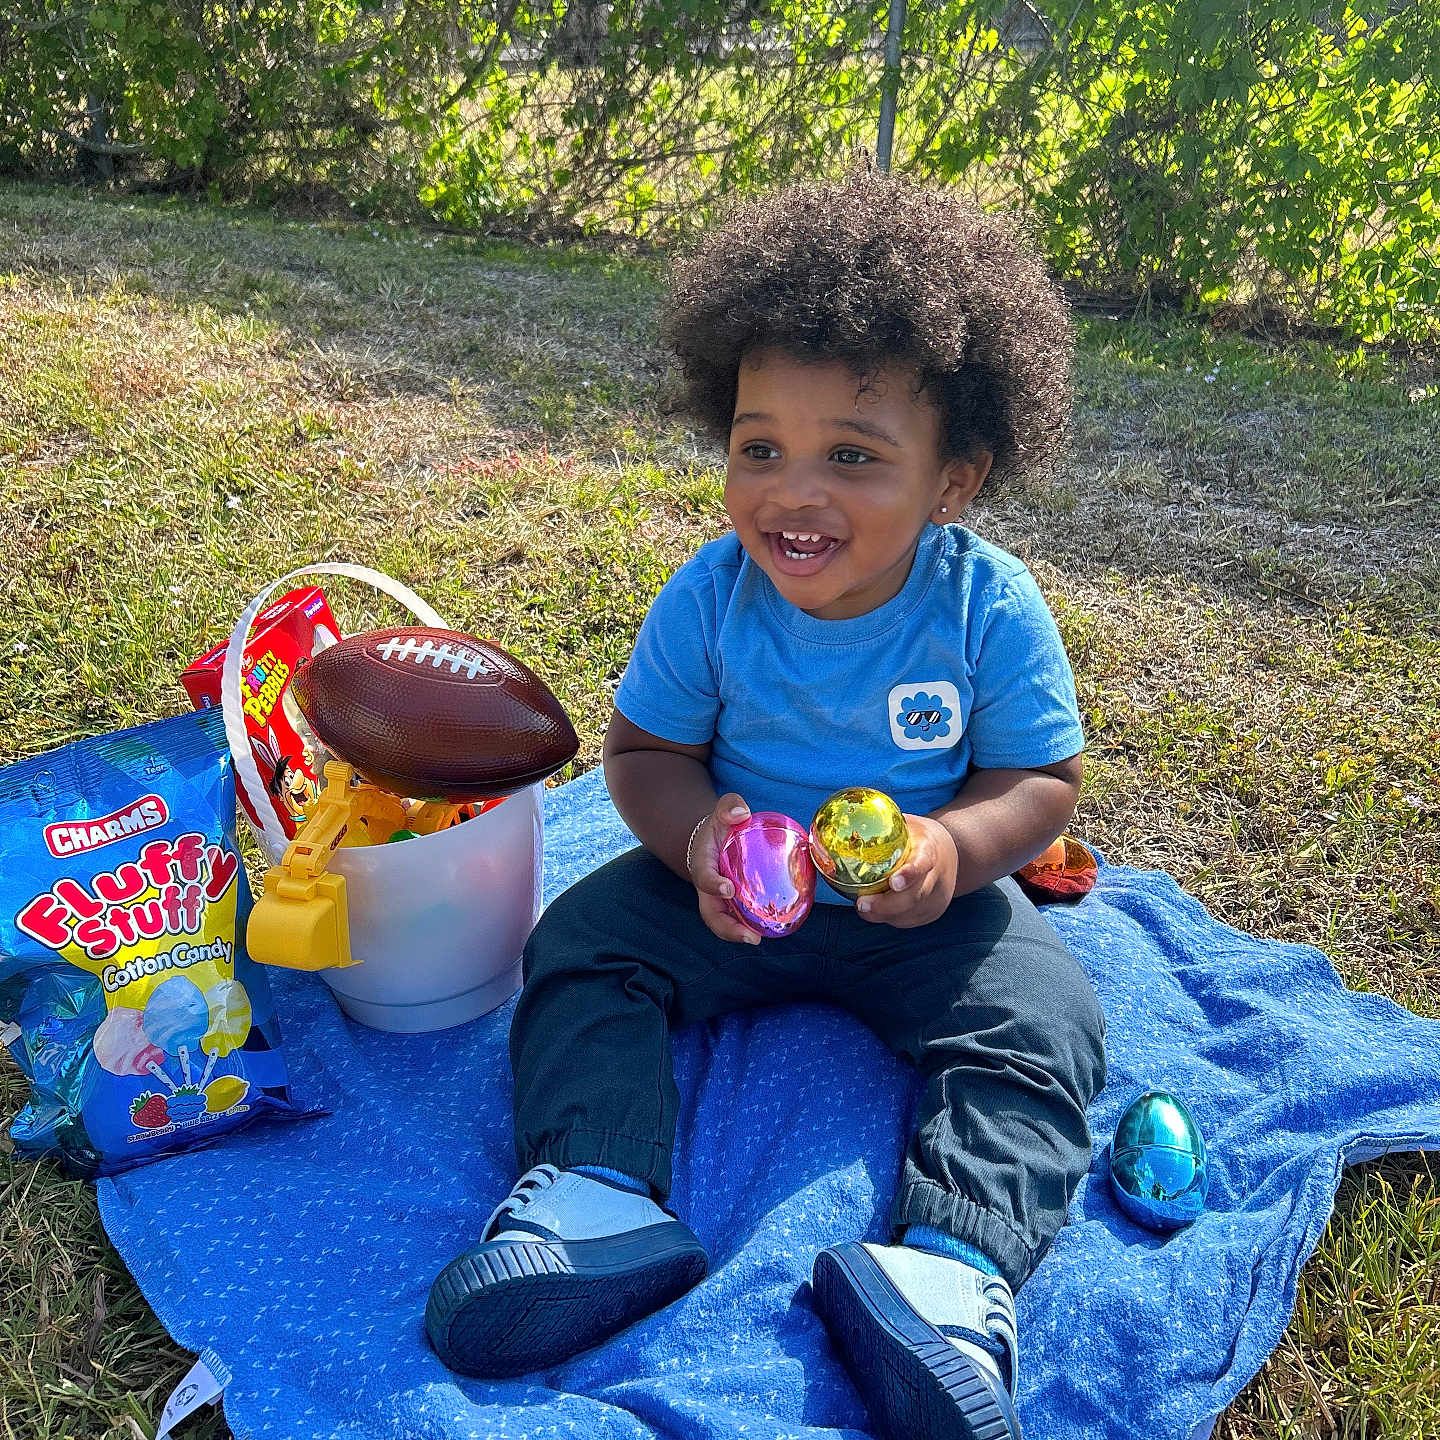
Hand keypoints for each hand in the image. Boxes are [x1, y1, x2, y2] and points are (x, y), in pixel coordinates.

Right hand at [687, 793, 762, 945]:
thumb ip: (729, 806)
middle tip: (750, 937)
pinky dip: (751, 926)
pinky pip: (739, 918)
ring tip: (759, 939)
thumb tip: (741, 814)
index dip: (713, 885)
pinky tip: (772, 929)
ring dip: (739, 934)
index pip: (704, 877)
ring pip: (723, 922)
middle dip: (727, 929)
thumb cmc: (720, 826)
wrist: (714, 840)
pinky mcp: (732, 905)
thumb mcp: (722, 810)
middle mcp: (708, 888)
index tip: (728, 888)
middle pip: (711, 914)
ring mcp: (719, 900)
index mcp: (702, 865)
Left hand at [855, 814, 958, 928]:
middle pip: (915, 897)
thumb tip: (850, 818)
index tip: (894, 883)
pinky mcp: (932, 912)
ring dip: (884, 915)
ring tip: (862, 908)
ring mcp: (937, 898)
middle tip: (862, 904)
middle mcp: (937, 877)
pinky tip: (874, 912)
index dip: (909, 875)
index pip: (922, 864)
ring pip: (910, 913)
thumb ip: (884, 825)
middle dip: (887, 905)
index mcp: (930, 850)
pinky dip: (889, 918)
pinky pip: (908, 921)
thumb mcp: (907, 824)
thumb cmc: (919, 837)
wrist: (954, 852)